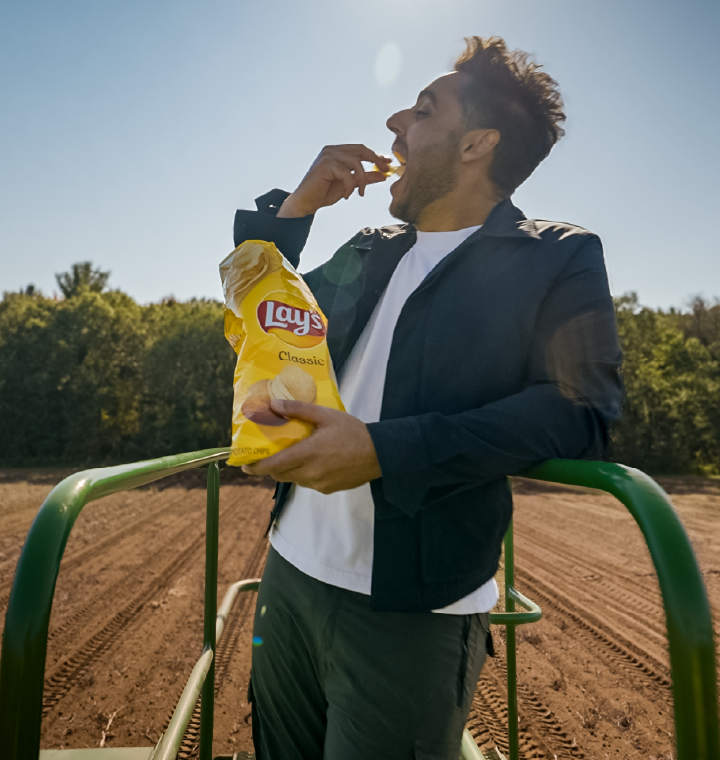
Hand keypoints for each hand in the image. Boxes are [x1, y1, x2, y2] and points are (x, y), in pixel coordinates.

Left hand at [241, 400, 381, 492]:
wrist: (379, 454)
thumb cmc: (353, 432)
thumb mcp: (325, 415)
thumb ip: (298, 410)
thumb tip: (274, 404)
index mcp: (307, 454)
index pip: (273, 466)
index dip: (256, 468)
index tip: (244, 465)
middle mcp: (310, 473)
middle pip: (280, 474)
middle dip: (271, 467)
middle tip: (269, 454)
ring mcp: (319, 484)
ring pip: (294, 479)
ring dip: (289, 469)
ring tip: (295, 453)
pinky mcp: (328, 489)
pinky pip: (308, 483)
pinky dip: (304, 473)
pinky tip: (315, 460)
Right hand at [277, 145, 391, 217]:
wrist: (306, 203)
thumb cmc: (324, 193)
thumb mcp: (349, 185)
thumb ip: (364, 178)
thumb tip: (382, 175)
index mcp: (338, 152)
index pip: (362, 149)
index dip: (376, 156)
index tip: (388, 164)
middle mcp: (333, 150)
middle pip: (361, 149)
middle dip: (376, 160)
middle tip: (384, 172)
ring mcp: (328, 156)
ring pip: (356, 162)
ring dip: (362, 179)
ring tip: (361, 192)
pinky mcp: (325, 165)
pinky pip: (346, 173)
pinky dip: (350, 185)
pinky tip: (347, 195)